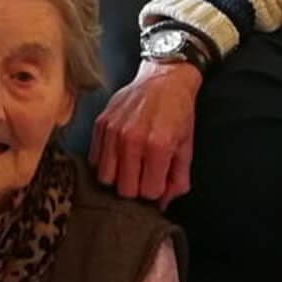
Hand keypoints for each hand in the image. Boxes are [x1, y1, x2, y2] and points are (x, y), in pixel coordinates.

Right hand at [89, 59, 202, 205]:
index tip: (157, 179)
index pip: (149, 192)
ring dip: (118, 177)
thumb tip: (163, 203)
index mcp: (159, 146)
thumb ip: (177, 180)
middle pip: (125, 189)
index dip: (155, 190)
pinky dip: (106, 162)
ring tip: (130, 166)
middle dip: (136, 188)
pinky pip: (95, 160)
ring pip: (106, 178)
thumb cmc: (178, 112)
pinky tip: (118, 154)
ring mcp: (113, 131)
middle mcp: (133, 139)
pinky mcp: (101, 124)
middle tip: (144, 175)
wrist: (164, 78)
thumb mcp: (186, 147)